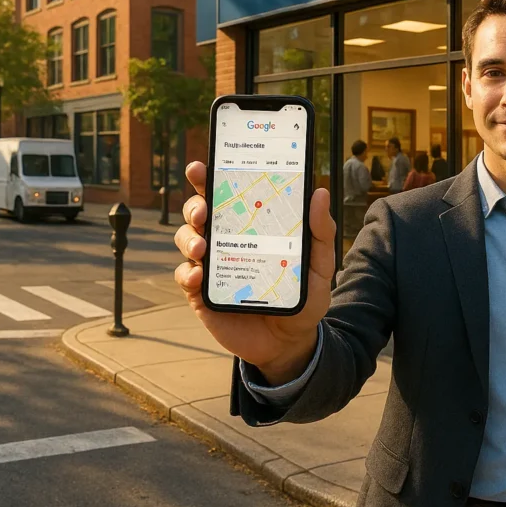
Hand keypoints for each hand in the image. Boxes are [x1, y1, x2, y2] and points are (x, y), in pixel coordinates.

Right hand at [174, 162, 335, 384]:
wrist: (291, 341)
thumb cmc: (302, 296)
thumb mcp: (319, 264)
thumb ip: (320, 232)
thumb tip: (320, 192)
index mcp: (250, 226)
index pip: (227, 195)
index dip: (209, 178)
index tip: (202, 165)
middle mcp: (226, 240)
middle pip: (199, 212)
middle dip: (194, 204)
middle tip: (203, 210)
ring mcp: (212, 266)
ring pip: (186, 239)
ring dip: (189, 237)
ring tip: (203, 246)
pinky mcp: (202, 294)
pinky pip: (185, 277)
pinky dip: (188, 273)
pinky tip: (199, 275)